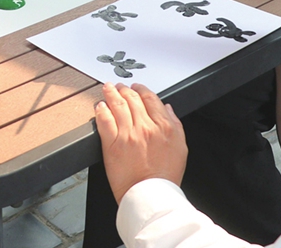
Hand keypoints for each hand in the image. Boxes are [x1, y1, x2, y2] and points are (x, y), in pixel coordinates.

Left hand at [95, 83, 186, 203]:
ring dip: (111, 94)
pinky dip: (101, 110)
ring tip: (107, 89)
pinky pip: (104, 121)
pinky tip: (100, 106)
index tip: (136, 87)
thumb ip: (175, 124)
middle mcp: (145, 127)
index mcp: (163, 127)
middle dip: (124, 89)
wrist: (150, 195)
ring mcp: (127, 135)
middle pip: (132, 99)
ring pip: (117, 106)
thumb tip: (167, 109)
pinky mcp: (112, 144)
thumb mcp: (180, 147)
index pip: (150, 99)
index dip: (141, 89)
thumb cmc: (165, 176)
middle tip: (119, 86)